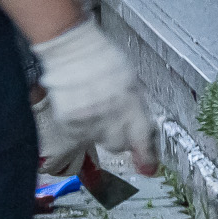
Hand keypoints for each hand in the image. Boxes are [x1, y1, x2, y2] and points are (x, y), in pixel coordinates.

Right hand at [34, 16, 159, 172]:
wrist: (72, 50)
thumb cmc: (104, 61)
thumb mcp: (131, 84)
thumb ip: (137, 111)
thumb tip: (141, 137)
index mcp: (131, 106)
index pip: (142, 141)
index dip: (146, 157)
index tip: (148, 168)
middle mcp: (110, 118)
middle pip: (117, 145)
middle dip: (118, 137)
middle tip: (112, 122)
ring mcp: (88, 121)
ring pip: (96, 141)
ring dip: (97, 131)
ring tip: (93, 111)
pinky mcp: (68, 121)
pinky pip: (77, 135)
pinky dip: (79, 127)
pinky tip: (79, 110)